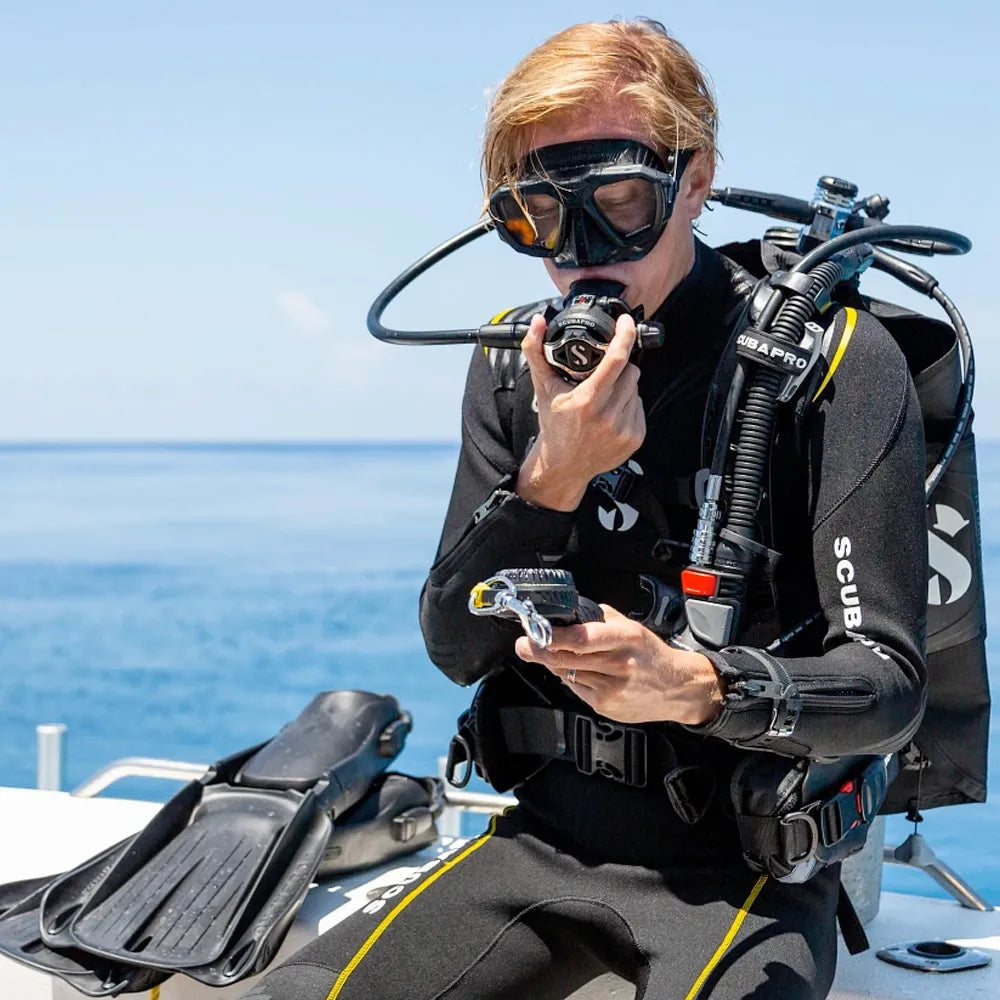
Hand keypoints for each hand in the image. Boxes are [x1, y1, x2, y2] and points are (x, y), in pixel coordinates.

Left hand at [514, 605, 723, 725]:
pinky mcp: (606, 707)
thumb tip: (567, 616)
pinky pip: (576, 688)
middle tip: (525, 644)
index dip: (555, 637)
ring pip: (568, 674)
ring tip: (549, 652)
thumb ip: (598, 619)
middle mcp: (619, 664)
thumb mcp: (631, 626)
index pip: (583, 638)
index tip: (535, 632)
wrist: (677, 688)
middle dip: (540, 651)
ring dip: (554, 663)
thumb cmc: (651, 654)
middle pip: (568, 659)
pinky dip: (571, 677)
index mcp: (626, 638)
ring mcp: (612, 689)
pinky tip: (579, 670)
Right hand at [515, 312, 644, 511]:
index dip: (625, 335)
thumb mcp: (543, 388)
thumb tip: (538, 323)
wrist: (564, 466)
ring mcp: (624, 429)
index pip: (616, 360)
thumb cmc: (554, 426)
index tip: (626, 323)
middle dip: (620, 366)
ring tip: (604, 397)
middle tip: (603, 375)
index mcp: (586, 401)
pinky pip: (640, 407)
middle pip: (630, 371)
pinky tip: (612, 413)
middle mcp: (608, 416)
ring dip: (624, 386)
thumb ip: (536, 351)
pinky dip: (629, 405)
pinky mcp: (635, 438)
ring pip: (636, 388)